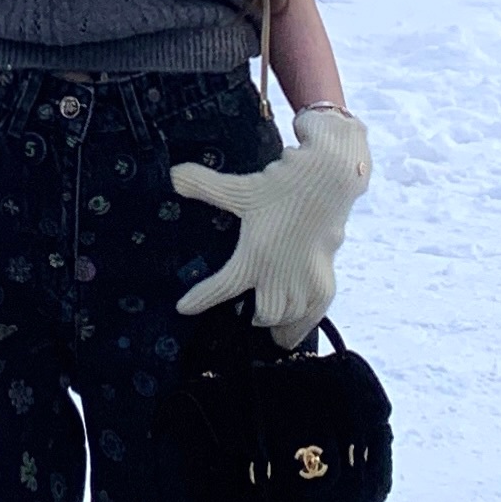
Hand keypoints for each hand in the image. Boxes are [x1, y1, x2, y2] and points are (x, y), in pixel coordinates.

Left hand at [172, 106, 370, 342]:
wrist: (328, 180)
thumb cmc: (281, 186)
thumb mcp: (241, 189)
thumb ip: (206, 186)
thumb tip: (172, 175)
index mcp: (256, 254)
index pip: (223, 286)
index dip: (201, 299)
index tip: (183, 309)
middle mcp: (281, 272)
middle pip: (266, 313)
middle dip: (254, 317)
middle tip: (246, 314)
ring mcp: (307, 278)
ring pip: (291, 316)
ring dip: (279, 321)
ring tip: (269, 322)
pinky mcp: (327, 277)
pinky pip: (316, 311)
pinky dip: (305, 321)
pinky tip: (296, 326)